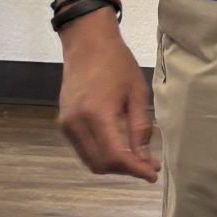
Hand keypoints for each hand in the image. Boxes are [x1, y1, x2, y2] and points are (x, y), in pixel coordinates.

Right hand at [56, 10, 158, 180]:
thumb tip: (144, 158)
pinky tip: (119, 149)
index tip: (152, 174)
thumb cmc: (116, 63)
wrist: (87, 43)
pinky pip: (83, 149)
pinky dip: (101, 155)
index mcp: (96, 113)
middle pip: (100, 164)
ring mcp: (66, 123)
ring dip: (113, 166)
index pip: (115, 156)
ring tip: (137, 159)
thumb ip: (141, 128)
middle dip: (126, 170)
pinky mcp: (64, 122)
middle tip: (148, 166)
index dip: (135, 169)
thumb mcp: (138, 93)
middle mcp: (76, 122)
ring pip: (90, 161)